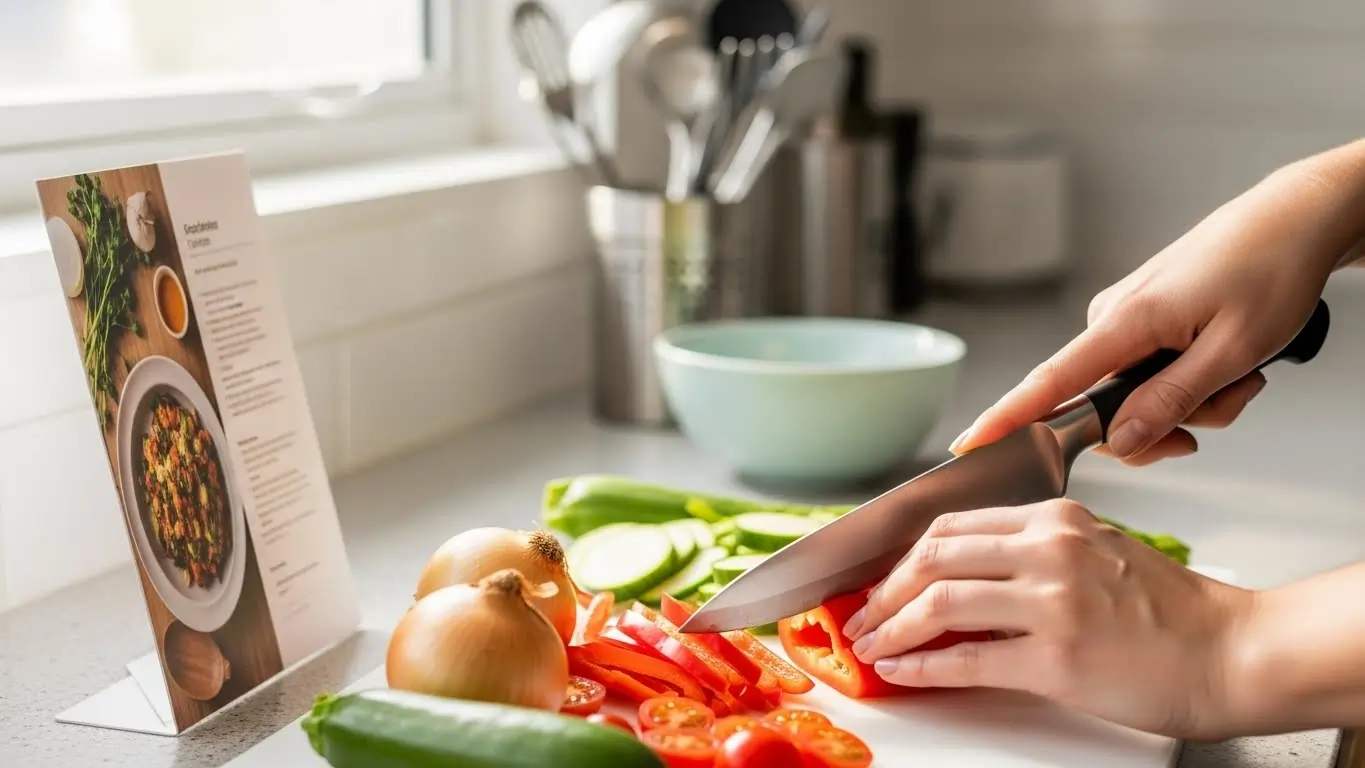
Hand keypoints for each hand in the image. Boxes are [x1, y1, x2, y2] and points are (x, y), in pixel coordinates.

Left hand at [840, 500, 1254, 738]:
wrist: (1232, 652)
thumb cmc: (1169, 612)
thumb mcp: (1097, 553)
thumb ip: (1031, 555)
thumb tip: (957, 580)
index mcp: (1057, 519)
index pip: (951, 524)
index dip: (903, 556)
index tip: (882, 580)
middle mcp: (1050, 550)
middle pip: (932, 557)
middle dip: (884, 591)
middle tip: (862, 615)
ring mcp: (1053, 603)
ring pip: (939, 603)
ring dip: (891, 629)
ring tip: (872, 646)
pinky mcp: (1058, 658)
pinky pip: (966, 660)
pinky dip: (923, 667)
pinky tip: (904, 672)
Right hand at [950, 155, 1364, 464]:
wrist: (1296, 218)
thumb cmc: (1272, 269)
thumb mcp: (1233, 351)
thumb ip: (1171, 401)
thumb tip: (1120, 443)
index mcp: (1125, 322)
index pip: (1050, 383)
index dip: (1007, 419)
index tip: (970, 445)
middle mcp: (1113, 319)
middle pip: (1105, 408)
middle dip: (1162, 426)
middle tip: (1218, 413)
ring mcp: (1128, 320)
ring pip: (1138, 396)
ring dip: (1190, 404)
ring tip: (1240, 378)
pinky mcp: (1145, 319)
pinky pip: (1152, 374)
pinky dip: (1190, 382)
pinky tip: (1228, 366)